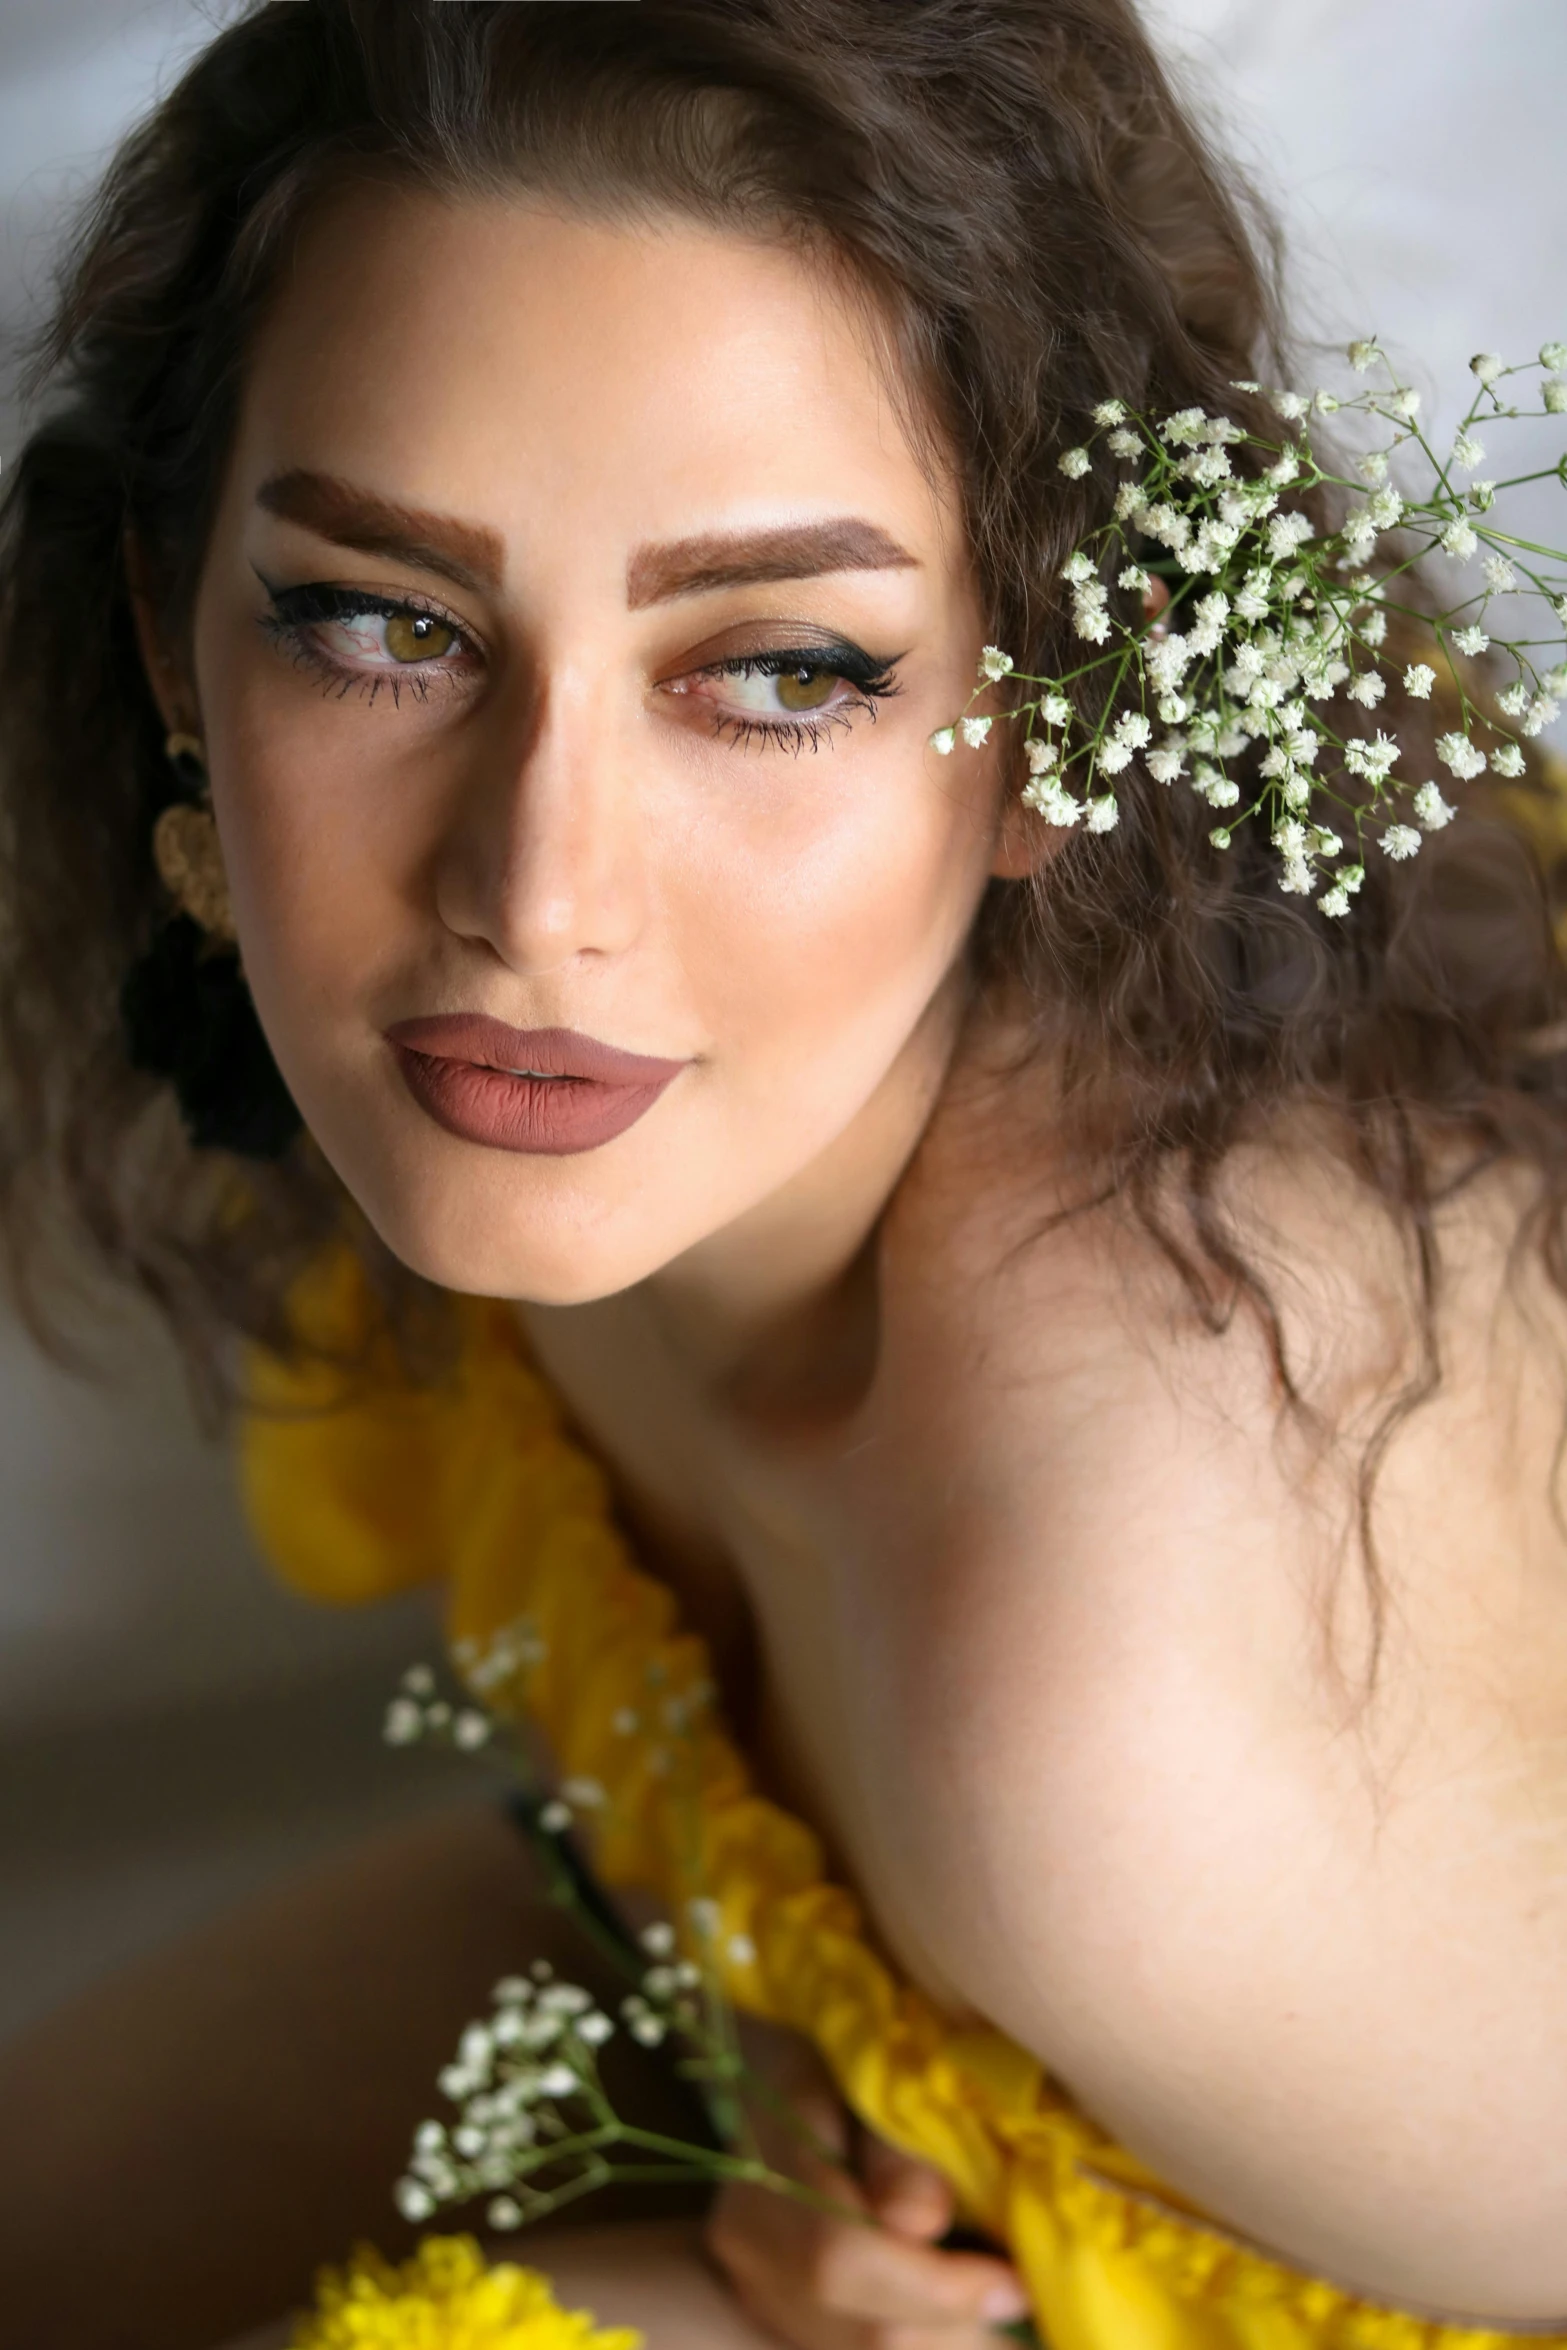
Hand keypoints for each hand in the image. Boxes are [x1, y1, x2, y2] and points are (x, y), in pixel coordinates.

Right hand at [705, 2028, 1029, 2348]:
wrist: (789, 2077)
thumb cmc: (846, 2062)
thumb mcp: (873, 2075)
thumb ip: (896, 2149)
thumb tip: (927, 2221)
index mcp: (767, 2164)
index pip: (841, 2258)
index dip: (937, 2288)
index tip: (1015, 2285)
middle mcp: (751, 2245)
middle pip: (865, 2326)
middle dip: (960, 2322)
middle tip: (1021, 2292)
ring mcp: (760, 2289)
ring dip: (948, 2336)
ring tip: (992, 2295)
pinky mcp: (782, 2315)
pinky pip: (860, 2346)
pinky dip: (924, 2335)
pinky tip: (956, 2307)